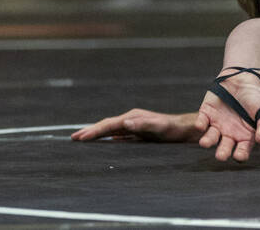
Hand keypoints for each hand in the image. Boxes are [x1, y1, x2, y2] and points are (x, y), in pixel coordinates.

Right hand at [71, 109, 200, 142]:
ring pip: (111, 130)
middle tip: (73, 138)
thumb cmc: (174, 128)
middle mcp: (132, 119)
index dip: (94, 131)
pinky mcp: (138, 132)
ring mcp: (134, 125)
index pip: (109, 125)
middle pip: (106, 126)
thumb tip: (124, 123)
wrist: (187, 128)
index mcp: (133, 117)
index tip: (79, 137)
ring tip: (82, 139)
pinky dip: (108, 138)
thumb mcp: (160, 126)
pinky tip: (104, 142)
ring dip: (97, 134)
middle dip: (90, 131)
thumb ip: (143, 124)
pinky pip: (118, 135)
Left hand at [195, 70, 259, 161]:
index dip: (241, 155)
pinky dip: (200, 124)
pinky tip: (201, 125)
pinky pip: (201, 122)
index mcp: (245, 136)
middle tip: (221, 155)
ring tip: (205, 143)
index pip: (242, 151)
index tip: (239, 155)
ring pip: (210, 138)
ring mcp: (217, 124)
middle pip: (224, 148)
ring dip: (207, 142)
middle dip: (222, 153)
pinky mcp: (206, 113)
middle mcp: (230, 133)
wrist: (244, 76)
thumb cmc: (256, 95)